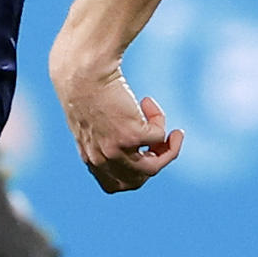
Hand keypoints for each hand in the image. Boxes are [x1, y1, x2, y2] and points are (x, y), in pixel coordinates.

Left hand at [49, 54, 181, 192]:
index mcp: (90, 157)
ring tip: (175, 133)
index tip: (143, 156)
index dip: (133, 176)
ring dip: (170, 150)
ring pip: (154, 165)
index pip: (114, 185)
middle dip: (156, 163)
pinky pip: (159, 136)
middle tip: (164, 144)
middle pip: (139, 180)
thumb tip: (141, 145)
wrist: (82, 71)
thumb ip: (106, 138)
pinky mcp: (131, 135)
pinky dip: (159, 119)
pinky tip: (147, 102)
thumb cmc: (85, 87)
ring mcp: (117, 150)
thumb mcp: (92, 120)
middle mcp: (102, 159)